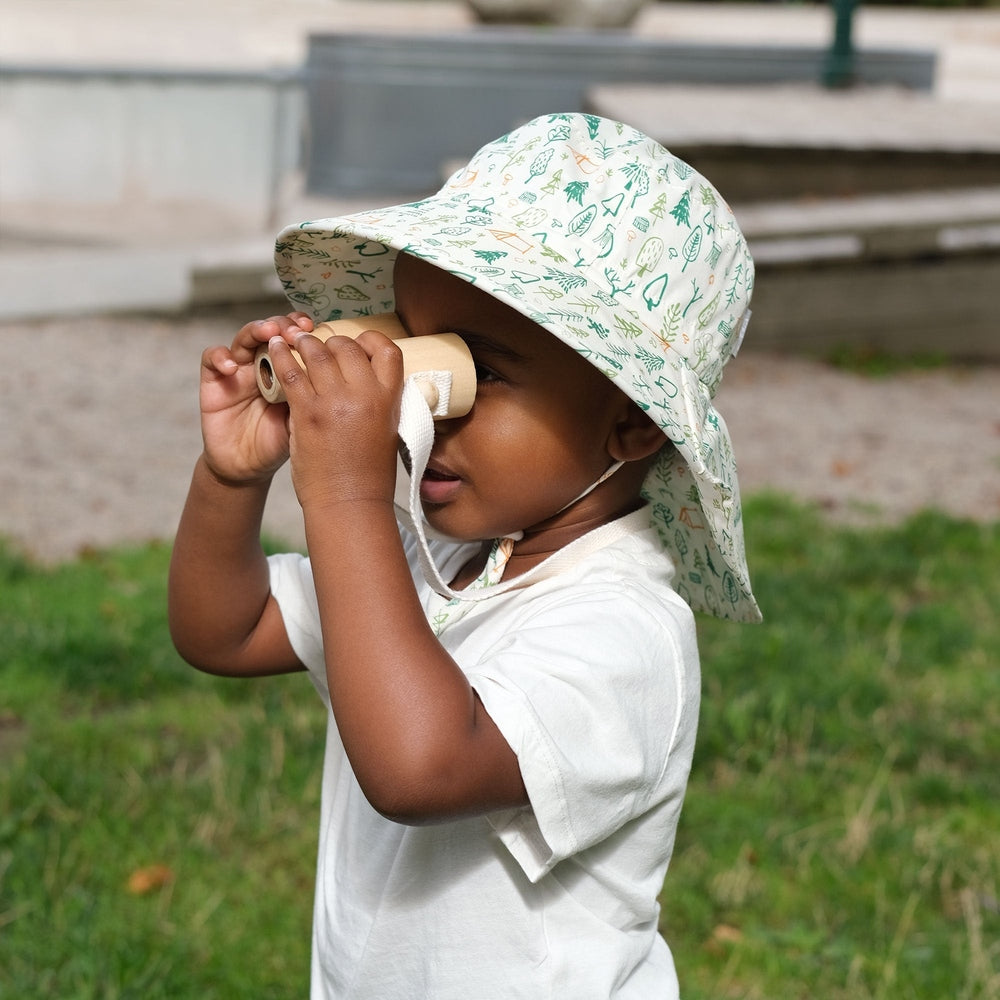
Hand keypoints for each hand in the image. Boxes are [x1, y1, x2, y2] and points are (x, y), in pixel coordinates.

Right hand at [198, 312, 314, 484]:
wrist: (248, 467)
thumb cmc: (279, 441)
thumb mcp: (302, 418)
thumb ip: (313, 394)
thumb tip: (335, 372)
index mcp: (289, 369)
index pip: (297, 339)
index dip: (306, 331)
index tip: (319, 331)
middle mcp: (264, 363)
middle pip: (273, 330)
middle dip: (285, 325)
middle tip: (296, 330)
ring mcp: (239, 369)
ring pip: (245, 337)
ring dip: (257, 330)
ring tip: (268, 333)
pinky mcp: (214, 380)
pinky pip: (212, 358)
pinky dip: (220, 357)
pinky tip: (232, 367)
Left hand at [266, 330, 403, 512]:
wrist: (349, 502)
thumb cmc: (369, 474)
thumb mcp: (387, 430)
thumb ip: (379, 402)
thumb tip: (367, 381)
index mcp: (390, 399)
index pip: (387, 350)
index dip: (370, 340)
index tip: (358, 344)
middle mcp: (364, 394)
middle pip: (348, 346)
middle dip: (332, 341)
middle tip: (320, 344)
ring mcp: (335, 401)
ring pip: (317, 352)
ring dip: (304, 343)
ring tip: (294, 341)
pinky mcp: (307, 412)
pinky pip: (290, 372)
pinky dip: (280, 357)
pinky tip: (274, 350)